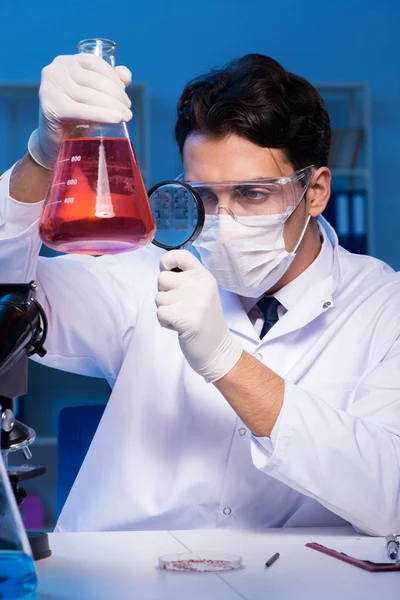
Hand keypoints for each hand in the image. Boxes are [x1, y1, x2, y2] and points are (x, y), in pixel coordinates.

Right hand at [28, 54, 132, 168]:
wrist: (56, 142)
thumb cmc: (77, 117)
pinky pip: (80, 110)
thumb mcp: (94, 97)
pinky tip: (116, 119)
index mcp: (65, 63)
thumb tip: (126, 75)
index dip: (112, 76)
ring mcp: (50, 89)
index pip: (94, 63)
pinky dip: (100, 114)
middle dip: (116, 94)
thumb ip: (110, 82)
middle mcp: (54, 71)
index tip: (124, 91)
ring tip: (126, 116)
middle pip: (93, 80)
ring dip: (112, 105)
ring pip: (88, 95)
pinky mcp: (51, 108)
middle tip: (128, 109)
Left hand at [156, 250, 242, 382]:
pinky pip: (160, 312)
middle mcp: (201, 285)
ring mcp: (194, 301)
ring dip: (165, 310)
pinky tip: (179, 327)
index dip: (166, 261)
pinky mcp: (185, 317)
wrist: (217, 350)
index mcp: (205, 276)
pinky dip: (165, 322)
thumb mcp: (202, 292)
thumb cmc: (204, 321)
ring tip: (182, 317)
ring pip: (159, 297)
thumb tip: (163, 268)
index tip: (168, 272)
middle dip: (165, 293)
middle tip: (181, 306)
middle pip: (162, 278)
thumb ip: (186, 279)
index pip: (180, 255)